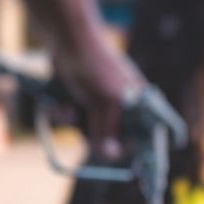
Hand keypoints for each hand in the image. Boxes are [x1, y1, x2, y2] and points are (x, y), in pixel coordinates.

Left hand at [50, 28, 141, 161]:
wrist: (64, 38)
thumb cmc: (92, 66)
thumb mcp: (104, 102)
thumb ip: (107, 130)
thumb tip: (110, 155)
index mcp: (138, 102)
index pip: (145, 134)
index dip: (136, 149)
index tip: (126, 165)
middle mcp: (122, 103)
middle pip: (113, 137)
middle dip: (95, 135)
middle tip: (88, 131)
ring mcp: (100, 100)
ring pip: (89, 129)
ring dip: (75, 123)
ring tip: (68, 108)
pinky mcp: (80, 97)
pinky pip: (73, 118)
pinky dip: (64, 113)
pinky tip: (58, 104)